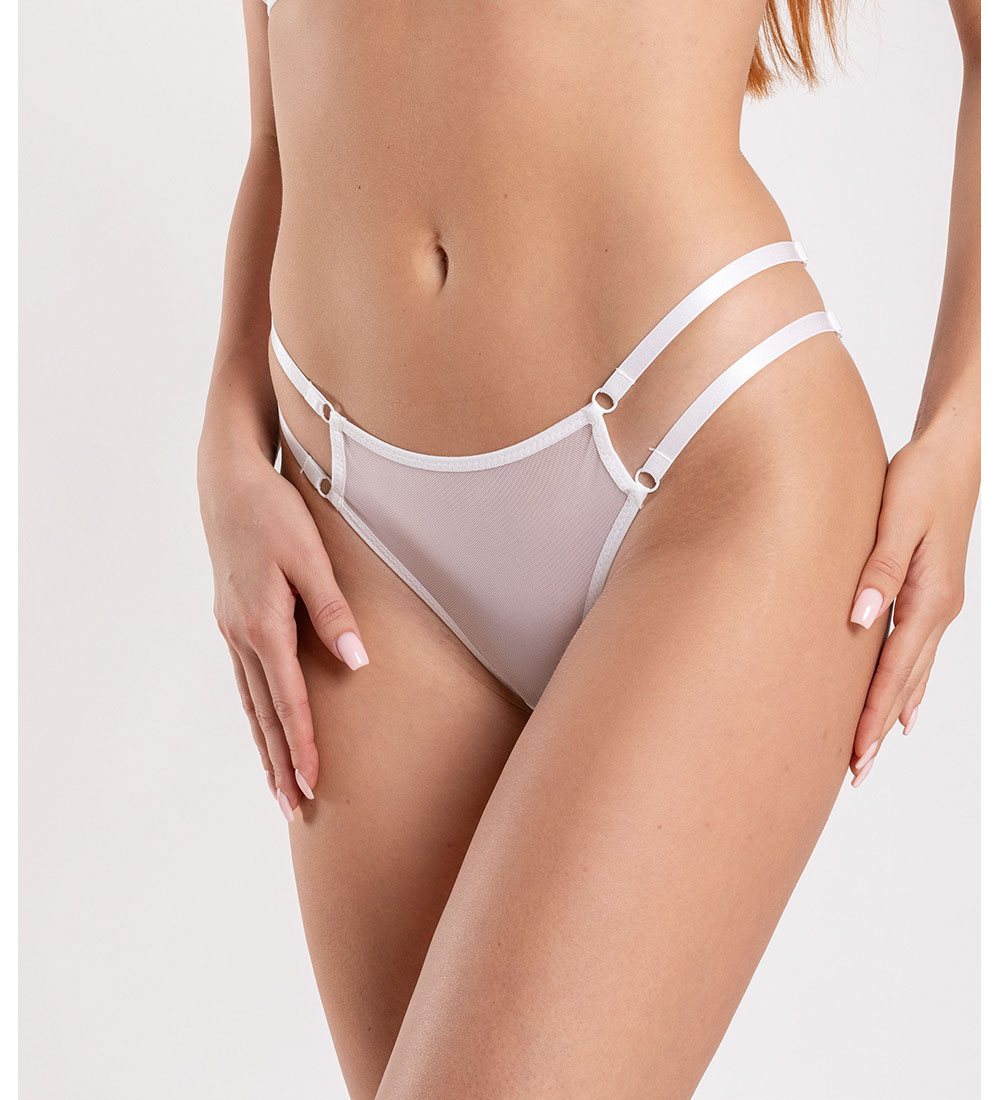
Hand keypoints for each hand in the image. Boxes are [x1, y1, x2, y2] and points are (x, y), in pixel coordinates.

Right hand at [198, 437, 368, 820]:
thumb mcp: (310, 557)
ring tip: (277, 788)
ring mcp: (232, 630)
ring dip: (265, 748)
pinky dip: (256, 715)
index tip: (313, 785)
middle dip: (280, 764)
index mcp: (263, 625)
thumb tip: (357, 662)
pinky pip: (246, 681)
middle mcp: (241, 636)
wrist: (228, 483)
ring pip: (250, 703)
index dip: (303, 745)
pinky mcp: (233, 621)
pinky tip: (263, 730)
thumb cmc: (274, 514)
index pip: (289, 701)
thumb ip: (333, 611)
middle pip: (264, 715)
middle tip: (292, 811)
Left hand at [848, 420, 977, 786]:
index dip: (872, 715)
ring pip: (914, 674)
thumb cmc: (921, 477)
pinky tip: (905, 708)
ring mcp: (939, 605)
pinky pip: (919, 654)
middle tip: (855, 772)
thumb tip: (860, 618)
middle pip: (906, 684)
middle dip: (879, 728)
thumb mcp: (897, 518)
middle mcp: (938, 610)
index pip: (894, 672)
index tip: (855, 753)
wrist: (956, 451)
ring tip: (871, 749)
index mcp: (928, 599)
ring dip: (892, 713)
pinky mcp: (932, 594)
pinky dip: (909, 686)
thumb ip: (879, 569)